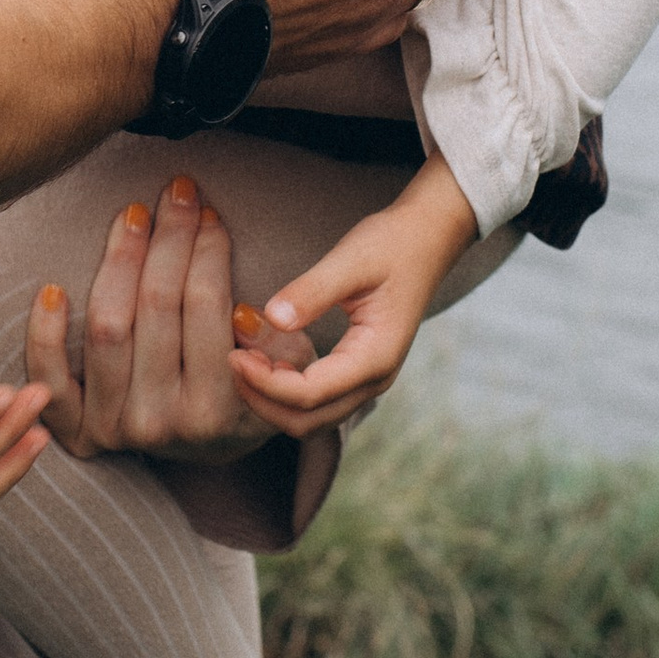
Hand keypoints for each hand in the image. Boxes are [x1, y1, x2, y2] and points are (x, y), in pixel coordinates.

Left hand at [28, 172, 271, 460]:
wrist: (209, 449)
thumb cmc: (250, 394)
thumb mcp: (288, 375)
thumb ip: (281, 347)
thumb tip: (243, 311)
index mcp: (215, 412)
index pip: (207, 307)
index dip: (207, 250)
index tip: (210, 214)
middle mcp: (161, 423)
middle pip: (156, 307)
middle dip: (169, 238)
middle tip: (177, 193)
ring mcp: (115, 428)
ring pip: (108, 327)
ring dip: (119, 260)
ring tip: (134, 215)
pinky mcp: (80, 430)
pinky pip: (52, 382)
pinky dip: (44, 336)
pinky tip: (52, 289)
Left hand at [230, 155, 479, 439]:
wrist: (428, 236)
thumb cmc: (392, 243)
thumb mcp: (351, 259)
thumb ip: (313, 291)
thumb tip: (272, 318)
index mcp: (375, 357)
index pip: (310, 393)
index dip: (265, 383)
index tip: (232, 355)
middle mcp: (375, 379)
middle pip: (309, 421)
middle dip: (263, 400)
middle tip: (230, 360)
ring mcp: (369, 379)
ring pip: (312, 417)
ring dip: (273, 398)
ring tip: (242, 358)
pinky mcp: (359, 370)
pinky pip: (318, 399)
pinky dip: (286, 389)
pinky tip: (264, 356)